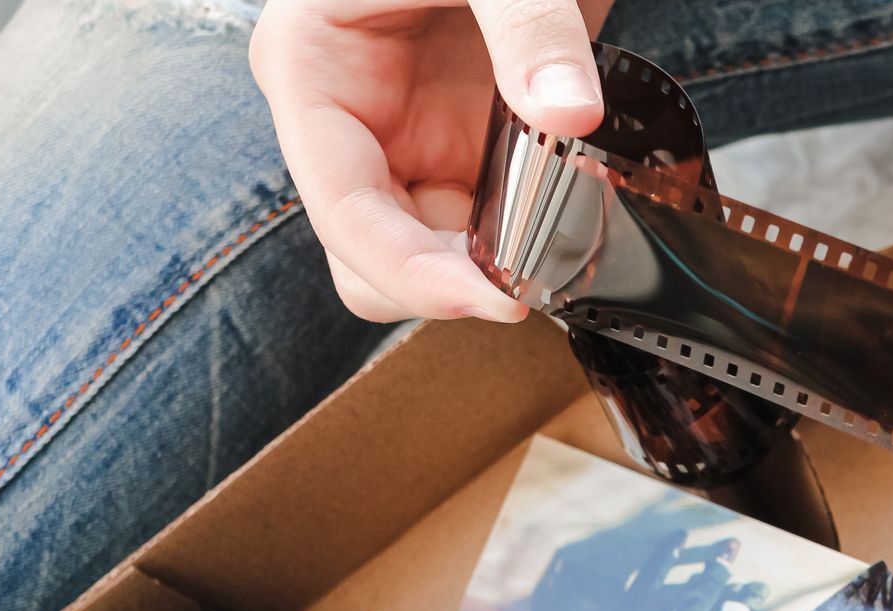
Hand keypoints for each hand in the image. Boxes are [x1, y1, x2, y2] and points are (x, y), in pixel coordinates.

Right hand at [250, 0, 610, 321]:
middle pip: (378, 257)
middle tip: (545, 281)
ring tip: (571, 251)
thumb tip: (566, 113)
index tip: (494, 301)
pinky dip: (533, 241)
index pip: (343, 210)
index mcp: (312, 71)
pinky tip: (580, 224)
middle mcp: (352, 123)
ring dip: (498, 268)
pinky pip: (487, 227)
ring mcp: (409, 141)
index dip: (414, 272)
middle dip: (455, 281)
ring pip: (433, 256)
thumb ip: (530, 26)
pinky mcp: (466, 147)